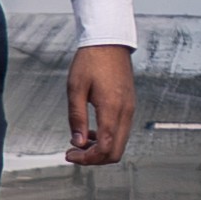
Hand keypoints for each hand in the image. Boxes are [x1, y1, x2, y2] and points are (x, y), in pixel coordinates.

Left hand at [63, 42, 135, 166]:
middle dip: (94, 158)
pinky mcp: (129, 105)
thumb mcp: (75, 88)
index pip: (105, 148)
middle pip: (115, 152)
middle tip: (75, 152)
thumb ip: (77, 118)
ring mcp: (130, 109)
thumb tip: (78, 142)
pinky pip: (121, 131)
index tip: (70, 154)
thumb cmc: (91, 60)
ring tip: (80, 142)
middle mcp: (125, 112)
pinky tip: (92, 131)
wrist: (109, 41)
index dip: (87, 158)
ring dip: (100, 149)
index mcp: (112, 108)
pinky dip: (107, 138)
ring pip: (119, 143)